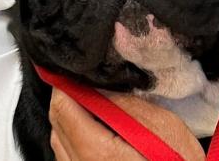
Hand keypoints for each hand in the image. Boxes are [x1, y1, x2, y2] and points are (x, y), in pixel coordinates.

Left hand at [49, 88, 205, 160]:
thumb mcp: (162, 127)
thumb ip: (126, 104)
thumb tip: (98, 83)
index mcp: (98, 153)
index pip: (63, 107)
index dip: (66, 82)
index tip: (74, 67)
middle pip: (56, 123)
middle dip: (67, 97)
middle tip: (85, 78)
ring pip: (59, 141)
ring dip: (71, 117)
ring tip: (92, 101)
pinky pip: (68, 157)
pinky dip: (75, 137)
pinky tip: (96, 127)